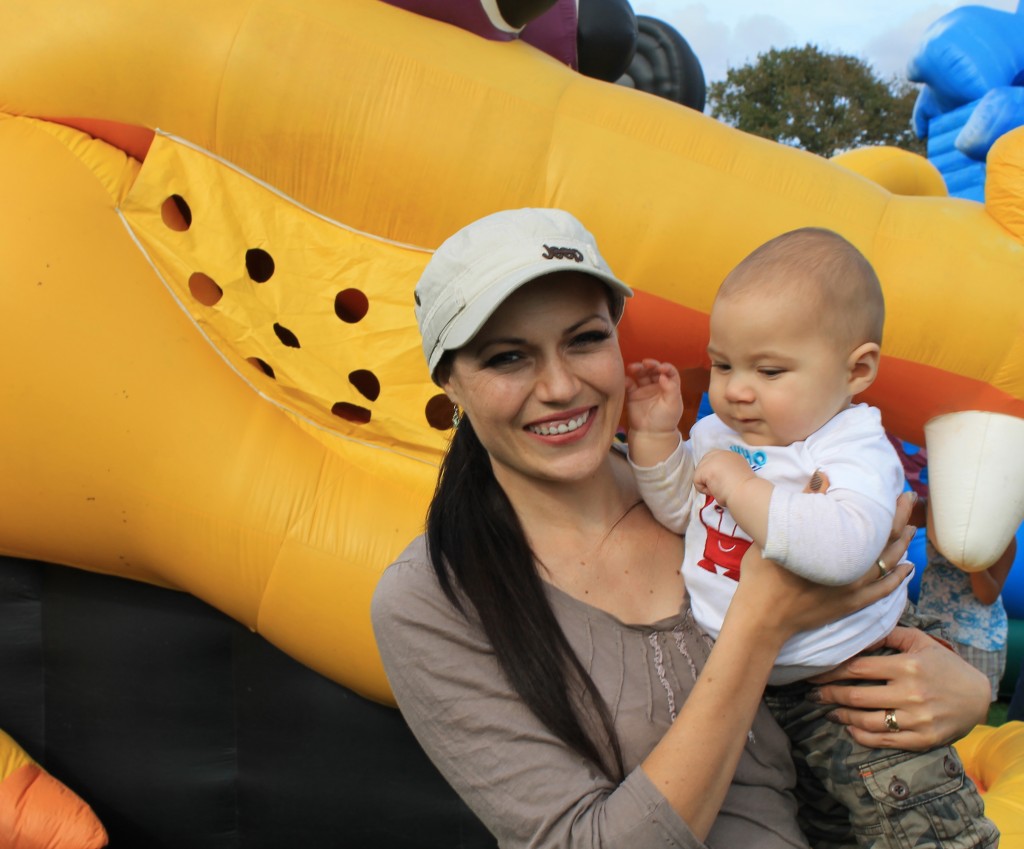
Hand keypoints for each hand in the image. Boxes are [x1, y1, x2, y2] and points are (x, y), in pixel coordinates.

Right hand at [625, 359, 682, 433]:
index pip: (669, 372)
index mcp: (669, 386)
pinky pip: (629, 384)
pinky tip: (625, 379)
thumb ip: (671, 389)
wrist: (651, 434)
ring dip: (637, 369)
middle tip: (645, 363)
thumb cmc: (665, 420)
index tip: (661, 368)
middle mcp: (657, 385)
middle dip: (650, 365)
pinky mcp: (633, 394)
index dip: (666, 367)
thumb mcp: (673, 405)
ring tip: (632, 368)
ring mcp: (644, 389)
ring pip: (641, 374)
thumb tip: (663, 375)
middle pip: (653, 370)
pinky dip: (626, 380)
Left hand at [693, 449, 752, 504]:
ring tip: (720, 489)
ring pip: (700, 473)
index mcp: (732, 456)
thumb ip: (729, 472)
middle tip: (720, 486)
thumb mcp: (739, 475)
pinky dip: (704, 490)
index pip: (715, 461)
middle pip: (704, 464)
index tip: (723, 482)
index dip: (715, 472)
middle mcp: (721, 453)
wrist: (745, 492)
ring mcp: (712, 459)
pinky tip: (715, 491)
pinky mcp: (704, 468)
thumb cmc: (745, 490)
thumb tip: (719, 479)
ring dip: (708, 484)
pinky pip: (697, 482)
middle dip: (708, 476)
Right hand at [728, 489, 917, 648]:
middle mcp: (853, 568)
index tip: (902, 494)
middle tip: (909, 502)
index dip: (893, 508)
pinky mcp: (851, 605)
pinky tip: (907, 568)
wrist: (763, 616)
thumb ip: (804, 502)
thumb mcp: (778, 532)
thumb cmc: (764, 573)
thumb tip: (823, 475)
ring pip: (889, 564)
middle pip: (888, 541)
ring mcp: (855, 589)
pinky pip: (884, 590)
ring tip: (911, 531)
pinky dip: (898, 578)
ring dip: (902, 546)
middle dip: (902, 521)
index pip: (876, 524)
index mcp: (837, 547)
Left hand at [808, 627, 989, 750]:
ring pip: (866, 720)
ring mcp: (916, 719)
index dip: (831, 671)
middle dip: (828, 694)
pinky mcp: (922, 739)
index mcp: (907, 666)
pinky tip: (850, 728)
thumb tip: (857, 636)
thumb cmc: (944, 665)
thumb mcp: (920, 642)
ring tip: (829, 711)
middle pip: (856, 695)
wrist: (977, 697)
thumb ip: (888, 635)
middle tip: (812, 694)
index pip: (857, 668)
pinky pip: (884, 740)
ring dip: (841, 716)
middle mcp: (910, 693)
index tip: (813, 673)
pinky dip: (862, 736)